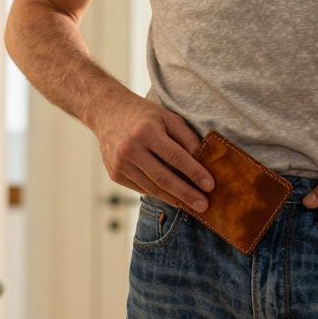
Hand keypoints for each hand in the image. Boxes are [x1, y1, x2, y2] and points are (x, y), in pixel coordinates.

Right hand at [89, 95, 214, 211]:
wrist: (107, 112)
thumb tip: (204, 162)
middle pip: (163, 178)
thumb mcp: (168, 117)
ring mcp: (120, 164)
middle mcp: (130, 149)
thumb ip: (186, 138)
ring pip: (152, 188)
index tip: (210, 185)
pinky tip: (172, 196)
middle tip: (204, 206)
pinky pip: (142, 188)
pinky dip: (158, 193)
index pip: (176, 156)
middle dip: (186, 194)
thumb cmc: (143, 115)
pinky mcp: (115, 174)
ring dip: (174, 199)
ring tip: (191, 206)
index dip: (194, 172)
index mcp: (146, 132)